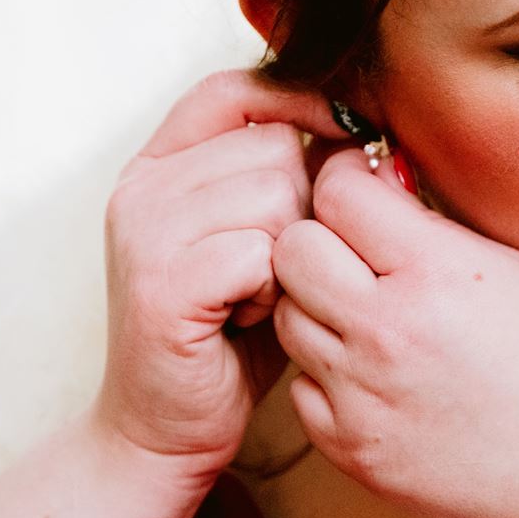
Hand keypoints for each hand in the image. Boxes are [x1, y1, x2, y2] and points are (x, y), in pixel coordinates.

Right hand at [92, 71, 350, 476]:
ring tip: (259, 294)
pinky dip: (272, 290)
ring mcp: (144, 232)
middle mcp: (142, 187)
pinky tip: (248, 319)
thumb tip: (376, 139)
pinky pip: (261, 252)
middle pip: (273, 145)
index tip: (353, 131)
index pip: (238, 88)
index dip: (302, 100)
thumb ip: (302, 183)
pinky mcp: (160, 283)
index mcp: (160, 164)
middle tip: (275, 266)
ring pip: (275, 194)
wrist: (164, 428)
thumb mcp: (266, 240)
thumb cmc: (230, 334)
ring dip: (290, 252)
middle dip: (303, 204)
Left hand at [270, 148, 518, 517]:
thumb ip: (429, 226)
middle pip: (292, 250)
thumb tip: (370, 181)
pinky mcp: (349, 449)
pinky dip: (329, 377)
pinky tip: (379, 378)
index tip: (363, 191)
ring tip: (370, 319)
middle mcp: (386, 332)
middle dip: (320, 241)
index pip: (337, 193)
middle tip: (354, 254)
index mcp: (434, 273)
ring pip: (288, 317)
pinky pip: (301, 388)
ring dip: (319, 308)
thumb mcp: (510, 267)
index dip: (347, 181)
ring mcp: (360, 396)